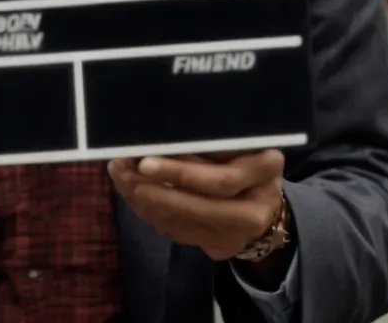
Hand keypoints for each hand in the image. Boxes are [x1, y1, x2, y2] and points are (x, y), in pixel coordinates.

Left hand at [108, 150, 286, 261]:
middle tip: (124, 172)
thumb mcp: (238, 144)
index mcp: (265, 171)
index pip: (221, 179)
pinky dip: (154, 215)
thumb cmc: (246, 158)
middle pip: (201, 206)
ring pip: (185, 223)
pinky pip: (180, 233)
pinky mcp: (219, 248)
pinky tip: (135, 197)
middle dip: (157, 190)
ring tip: (122, 179)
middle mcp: (257, 208)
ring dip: (147, 202)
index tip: (145, 162)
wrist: (265, 203)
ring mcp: (238, 234)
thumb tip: (158, 138)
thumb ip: (206, 144)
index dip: (181, 173)